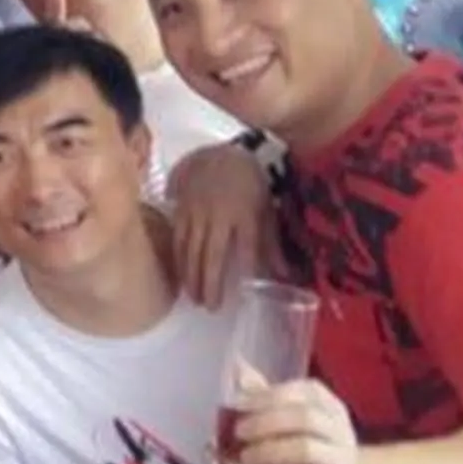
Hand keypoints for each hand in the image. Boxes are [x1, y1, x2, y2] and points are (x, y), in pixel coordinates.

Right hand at [168, 143, 272, 309]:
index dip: (248, 269)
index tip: (243, 293)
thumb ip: (271, 243)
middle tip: (209, 307)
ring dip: (192, 278)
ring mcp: (197, 213)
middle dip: (210, 284)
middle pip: (212, 255)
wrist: (218, 155)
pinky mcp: (180, 211)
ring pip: (191, 251)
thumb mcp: (265, 210)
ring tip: (194, 298)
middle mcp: (219, 215)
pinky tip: (181, 277)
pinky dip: (178, 262)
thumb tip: (285, 274)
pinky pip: (177, 241)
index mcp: (246, 213)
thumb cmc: (247, 184)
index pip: (247, 247)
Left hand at [226, 378, 362, 463]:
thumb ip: (266, 395)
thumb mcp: (292, 417)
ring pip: (306, 449)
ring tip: (245, 457)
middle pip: (305, 418)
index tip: (238, 404)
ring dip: (269, 452)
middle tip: (239, 432)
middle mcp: (339, 428)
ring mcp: (342, 459)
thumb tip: (237, 368)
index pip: (302, 391)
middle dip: (266, 423)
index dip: (268, 396)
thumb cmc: (312, 445)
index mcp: (328, 404)